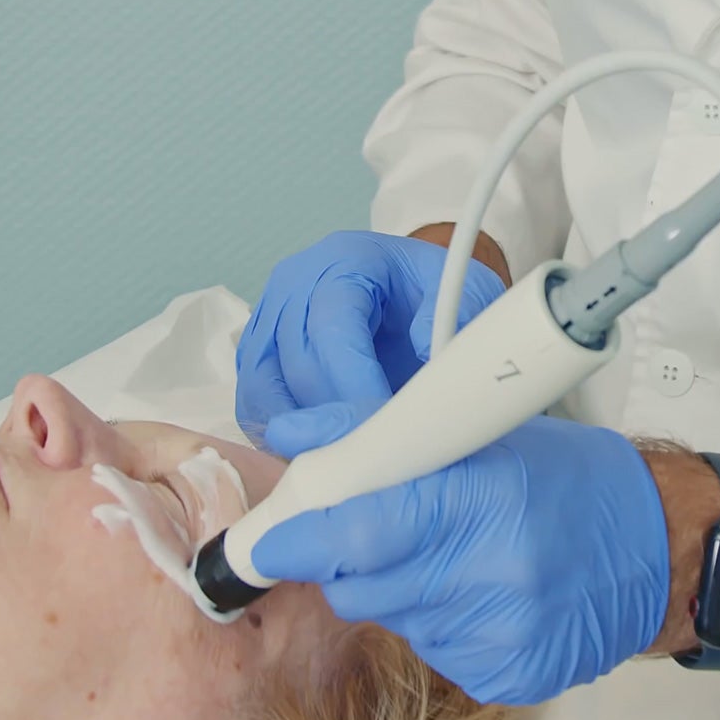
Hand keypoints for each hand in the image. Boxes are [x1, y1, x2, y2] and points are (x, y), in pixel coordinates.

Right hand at [234, 231, 506, 443]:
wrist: (412, 297)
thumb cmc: (435, 294)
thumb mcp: (466, 292)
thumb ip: (453, 318)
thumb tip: (428, 356)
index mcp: (344, 258)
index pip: (334, 326)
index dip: (355, 382)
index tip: (385, 428)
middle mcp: (294, 283)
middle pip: (295, 361)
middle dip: (332, 416)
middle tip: (370, 457)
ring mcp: (268, 320)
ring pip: (264, 388)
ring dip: (301, 432)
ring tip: (346, 460)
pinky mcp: (258, 359)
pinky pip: (253, 405)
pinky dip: (281, 437)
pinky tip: (320, 454)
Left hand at [251, 401, 669, 704]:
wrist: (658, 547)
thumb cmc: (567, 479)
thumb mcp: (482, 434)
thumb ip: (378, 430)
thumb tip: (290, 431)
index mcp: (483, 496)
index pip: (358, 530)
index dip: (300, 537)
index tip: (267, 540)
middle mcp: (493, 571)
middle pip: (359, 585)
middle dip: (346, 558)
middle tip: (375, 530)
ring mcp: (501, 632)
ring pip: (391, 620)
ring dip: (398, 588)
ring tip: (450, 554)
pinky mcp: (509, 676)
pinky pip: (433, 653)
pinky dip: (439, 623)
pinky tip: (479, 592)